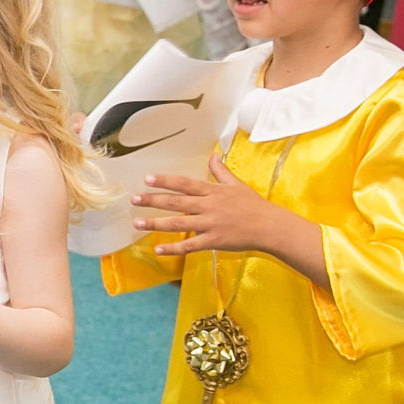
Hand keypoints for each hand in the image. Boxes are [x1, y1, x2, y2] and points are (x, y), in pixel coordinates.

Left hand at [132, 154, 280, 256]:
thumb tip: (213, 155)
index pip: (184, 184)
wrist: (269, 226)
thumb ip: (220, 171)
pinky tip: (158, 249)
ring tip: (138, 223)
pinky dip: (173, 248)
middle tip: (133, 199)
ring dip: (156, 224)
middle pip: (176, 202)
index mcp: (212, 191)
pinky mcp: (213, 241)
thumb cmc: (253, 205)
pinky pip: (189, 246)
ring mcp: (210, 224)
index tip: (147, 179)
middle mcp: (208, 206)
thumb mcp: (236, 184)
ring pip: (177, 224)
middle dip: (153, 200)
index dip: (165, 181)